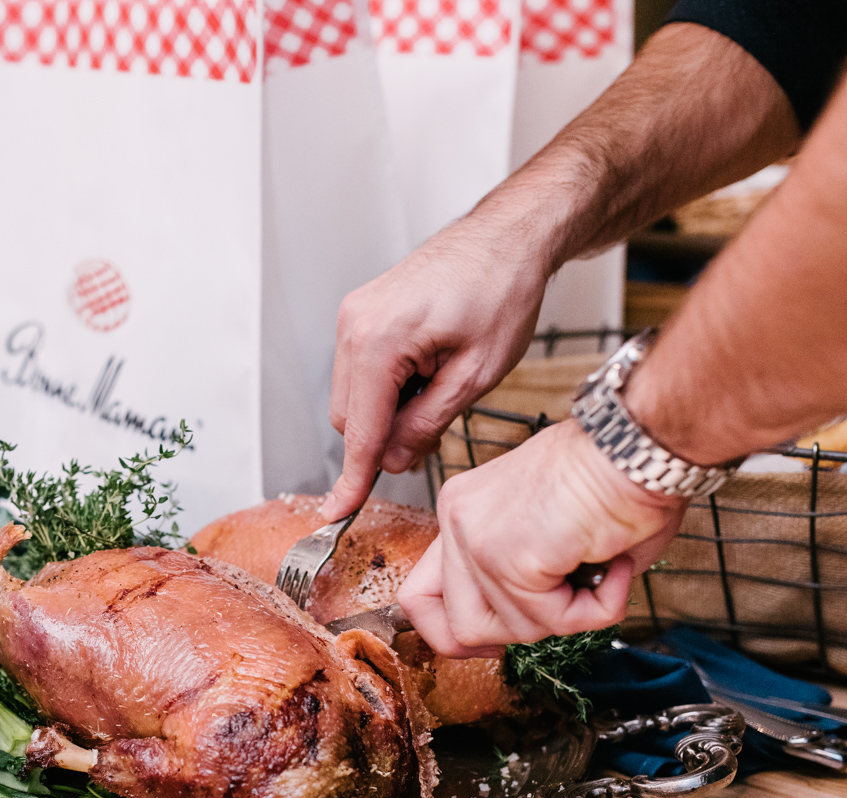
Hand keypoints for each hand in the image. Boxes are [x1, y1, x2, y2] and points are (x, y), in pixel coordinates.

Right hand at [322, 215, 550, 519]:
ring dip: (387, 411)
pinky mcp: (362, 313)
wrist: (508, 236)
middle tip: (433, 435)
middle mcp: (354, 325)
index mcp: (379, 341)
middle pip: (348, 416)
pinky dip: (387, 387)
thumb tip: (395, 460)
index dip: (353, 477)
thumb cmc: (502, 289)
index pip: (359, 429)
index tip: (338, 512)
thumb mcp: (475, 374)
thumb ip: (426, 423)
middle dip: (383, 438)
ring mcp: (354, 315)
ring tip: (440, 389)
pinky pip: (360, 370)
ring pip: (353, 396)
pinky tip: (427, 373)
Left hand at [400, 420, 687, 656]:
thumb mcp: (551, 532)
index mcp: (463, 512)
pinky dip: (597, 608)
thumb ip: (523, 578)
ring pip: (510, 631)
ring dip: (569, 616)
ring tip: (602, 567)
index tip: (499, 641)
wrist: (643, 444)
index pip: (420, 595)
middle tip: (570, 600)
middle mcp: (457, 521)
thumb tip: (531, 621)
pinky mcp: (509, 557)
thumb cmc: (619, 477)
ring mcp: (476, 539)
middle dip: (522, 631)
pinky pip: (552, 621)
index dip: (454, 633)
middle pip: (456, 627)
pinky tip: (614, 565)